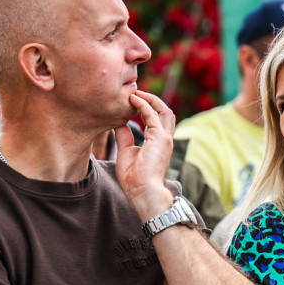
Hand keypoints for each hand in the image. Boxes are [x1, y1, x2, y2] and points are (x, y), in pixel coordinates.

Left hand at [115, 90, 175, 221]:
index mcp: (159, 143)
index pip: (158, 120)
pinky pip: (153, 115)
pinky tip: (133, 99)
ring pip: (164, 110)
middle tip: (136, 92)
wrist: (142, 193)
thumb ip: (124, 136)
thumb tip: (118, 122)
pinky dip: (144, 104)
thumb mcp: (126, 152)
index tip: (133, 100)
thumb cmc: (135, 180)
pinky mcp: (160, 138)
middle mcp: (165, 139)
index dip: (147, 108)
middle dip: (152, 100)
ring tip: (135, 92)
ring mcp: (164, 138)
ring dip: (150, 99)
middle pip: (165, 112)